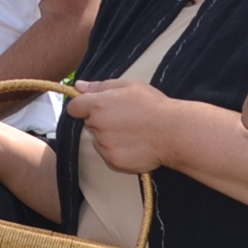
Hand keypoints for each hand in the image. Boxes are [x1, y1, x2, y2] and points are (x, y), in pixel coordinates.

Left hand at [69, 79, 183, 174]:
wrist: (173, 132)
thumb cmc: (154, 106)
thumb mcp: (129, 86)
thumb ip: (99, 86)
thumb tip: (78, 86)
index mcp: (98, 105)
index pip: (74, 108)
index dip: (84, 107)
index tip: (94, 107)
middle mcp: (97, 126)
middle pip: (90, 124)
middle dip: (101, 121)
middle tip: (125, 118)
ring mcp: (104, 146)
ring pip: (99, 141)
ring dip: (109, 137)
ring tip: (133, 132)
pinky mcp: (113, 162)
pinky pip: (108, 156)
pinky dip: (117, 152)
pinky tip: (134, 144)